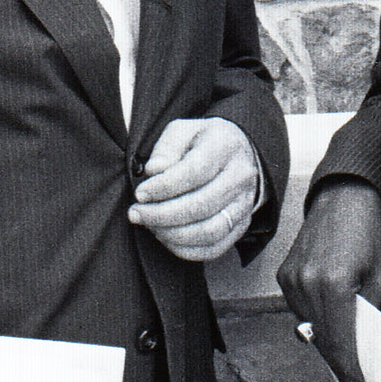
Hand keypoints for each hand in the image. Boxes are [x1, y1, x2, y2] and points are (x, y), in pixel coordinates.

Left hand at [128, 115, 258, 261]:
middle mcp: (240, 177)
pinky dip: (186, 249)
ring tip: (150, 226)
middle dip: (161, 214)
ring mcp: (244, 204)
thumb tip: (155, 170)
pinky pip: (214, 248)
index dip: (163, 187)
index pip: (194, 172)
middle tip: (136, 213)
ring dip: (173, 235)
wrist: (238, 155)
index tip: (140, 193)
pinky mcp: (241, 225)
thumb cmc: (203, 143)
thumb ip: (167, 147)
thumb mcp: (183, 131)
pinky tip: (166, 237)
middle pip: (201, 205)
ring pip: (209, 231)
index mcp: (225, 147)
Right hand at [278, 180, 380, 381]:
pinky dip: (314, 319)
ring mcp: (291, 279)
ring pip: (307, 327)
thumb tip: (363, 343)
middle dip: (338, 361)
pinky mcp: (284, 274)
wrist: (344, 196)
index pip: (340, 340)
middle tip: (352, 379)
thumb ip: (370, 311)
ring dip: (325, 341)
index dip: (349, 368)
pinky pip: (298, 309)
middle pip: (321, 339)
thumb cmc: (369, 232)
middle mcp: (306, 283)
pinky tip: (330, 321)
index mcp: (334, 284)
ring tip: (344, 353)